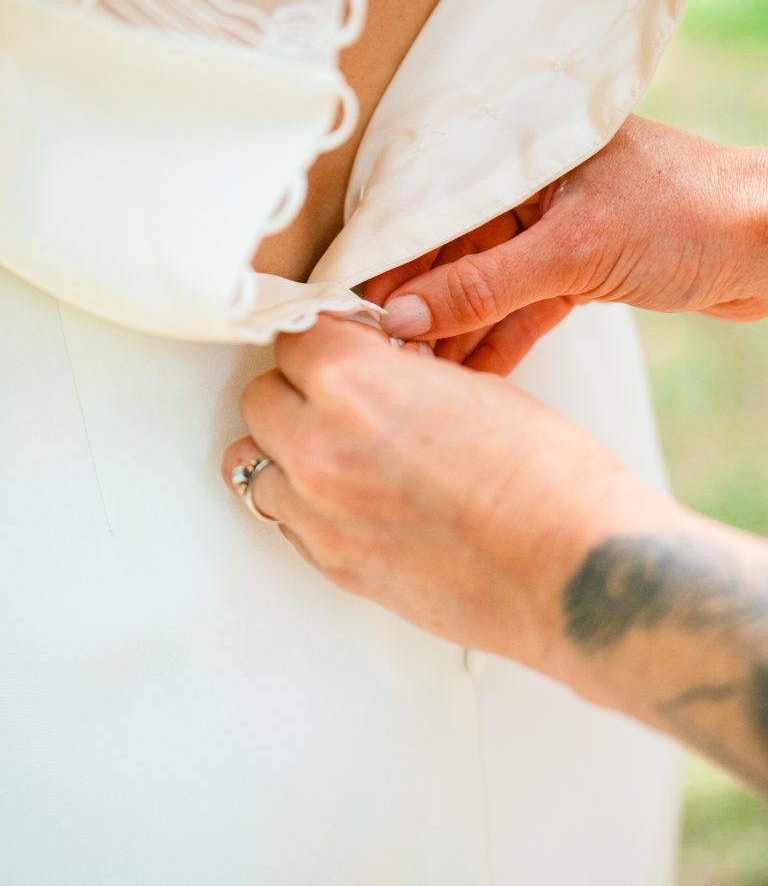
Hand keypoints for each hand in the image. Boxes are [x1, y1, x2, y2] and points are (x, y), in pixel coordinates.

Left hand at [222, 315, 767, 796]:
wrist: (579, 573)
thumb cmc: (547, 474)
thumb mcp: (470, 386)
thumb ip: (397, 373)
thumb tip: (372, 369)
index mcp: (352, 383)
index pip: (293, 335)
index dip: (326, 337)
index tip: (345, 343)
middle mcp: (317, 447)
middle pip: (260, 397)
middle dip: (298, 387)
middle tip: (344, 393)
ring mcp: (318, 515)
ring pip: (253, 462)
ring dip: (287, 447)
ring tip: (340, 447)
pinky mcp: (333, 566)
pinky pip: (285, 518)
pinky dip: (304, 500)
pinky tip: (353, 495)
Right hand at [365, 116, 767, 373]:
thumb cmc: (692, 212)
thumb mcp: (574, 250)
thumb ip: (483, 287)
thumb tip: (404, 316)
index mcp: (523, 149)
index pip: (433, 199)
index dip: (392, 252)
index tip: (355, 301)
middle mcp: (530, 184)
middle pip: (453, 248)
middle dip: (420, 302)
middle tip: (383, 350)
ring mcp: (554, 228)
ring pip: (484, 283)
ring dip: (455, 330)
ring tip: (419, 374)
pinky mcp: (577, 269)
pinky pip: (520, 306)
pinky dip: (498, 340)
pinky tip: (469, 377)